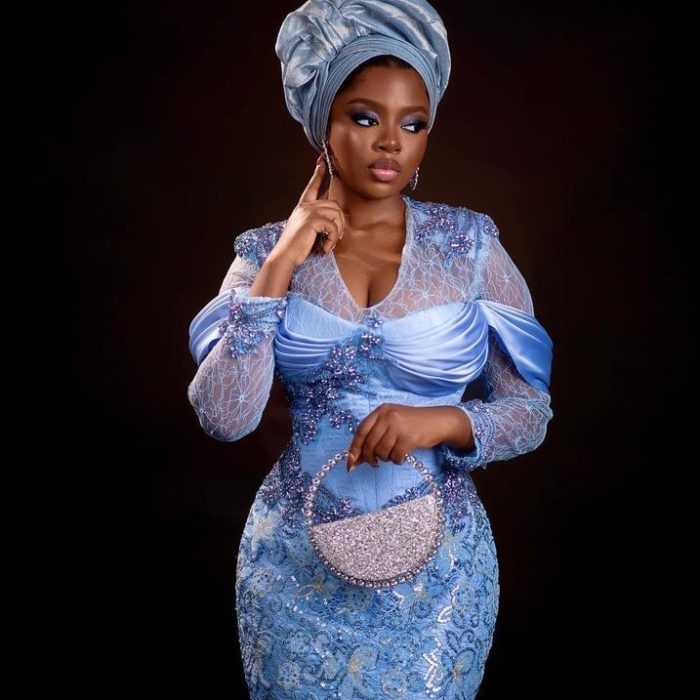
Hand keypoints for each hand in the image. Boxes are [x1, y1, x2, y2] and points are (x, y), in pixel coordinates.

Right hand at [269, 155, 346, 267]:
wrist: (285, 256)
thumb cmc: (296, 247)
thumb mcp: (305, 229)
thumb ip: (315, 221)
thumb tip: (334, 218)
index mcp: (302, 207)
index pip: (312, 187)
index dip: (318, 174)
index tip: (322, 162)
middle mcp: (305, 206)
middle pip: (334, 204)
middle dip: (340, 222)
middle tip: (336, 237)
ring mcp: (308, 212)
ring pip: (336, 214)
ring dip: (337, 231)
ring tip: (330, 242)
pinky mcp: (312, 220)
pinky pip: (333, 226)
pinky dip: (332, 239)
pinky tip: (325, 248)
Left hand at [345, 404, 473, 471]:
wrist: (438, 421)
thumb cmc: (412, 425)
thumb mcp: (392, 423)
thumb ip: (374, 436)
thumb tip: (355, 460)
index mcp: (381, 411)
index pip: (361, 431)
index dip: (354, 448)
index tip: (350, 463)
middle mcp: (388, 416)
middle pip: (369, 443)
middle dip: (369, 457)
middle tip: (374, 463)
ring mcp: (399, 426)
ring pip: (381, 452)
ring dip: (385, 458)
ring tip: (393, 454)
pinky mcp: (409, 437)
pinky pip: (395, 456)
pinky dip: (397, 460)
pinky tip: (402, 456)